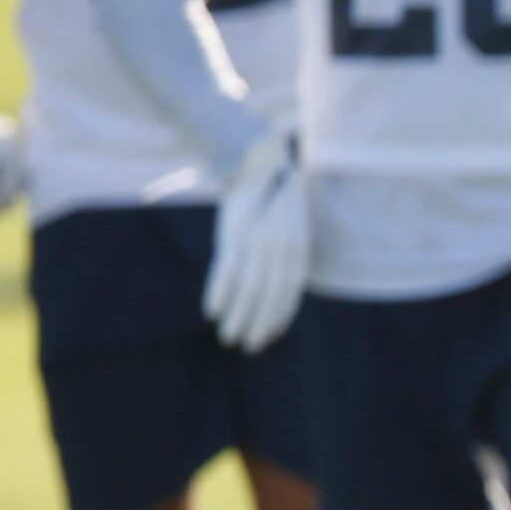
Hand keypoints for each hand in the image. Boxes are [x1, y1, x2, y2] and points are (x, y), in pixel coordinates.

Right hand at [206, 130, 307, 353]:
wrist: (258, 163)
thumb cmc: (272, 201)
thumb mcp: (291, 230)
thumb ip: (288, 257)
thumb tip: (279, 288)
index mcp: (298, 250)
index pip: (290, 295)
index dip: (279, 318)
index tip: (269, 336)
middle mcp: (281, 250)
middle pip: (270, 297)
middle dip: (259, 325)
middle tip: (248, 346)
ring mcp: (258, 243)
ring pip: (249, 290)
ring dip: (238, 317)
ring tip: (228, 336)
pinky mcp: (235, 235)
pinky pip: (227, 272)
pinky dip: (220, 294)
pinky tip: (213, 312)